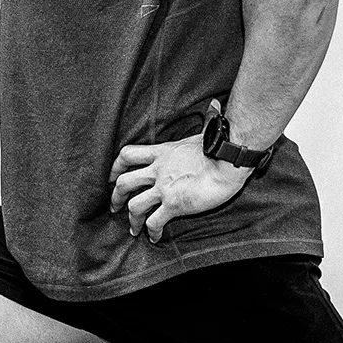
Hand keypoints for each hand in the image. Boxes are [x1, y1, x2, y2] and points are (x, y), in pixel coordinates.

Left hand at [109, 133, 250, 244]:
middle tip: (114, 207)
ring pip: (134, 205)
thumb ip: (203, 124)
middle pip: (124, 182)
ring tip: (134, 229)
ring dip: (132, 219)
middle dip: (115, 196)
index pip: (128, 154)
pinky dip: (151, 232)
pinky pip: (155, 221)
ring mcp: (164, 188)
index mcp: (162, 153)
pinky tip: (155, 238)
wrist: (230, 160)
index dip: (115, 166)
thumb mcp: (204, 133)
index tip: (111, 176)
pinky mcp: (174, 204)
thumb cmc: (222, 146)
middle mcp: (158, 170)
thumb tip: (215, 105)